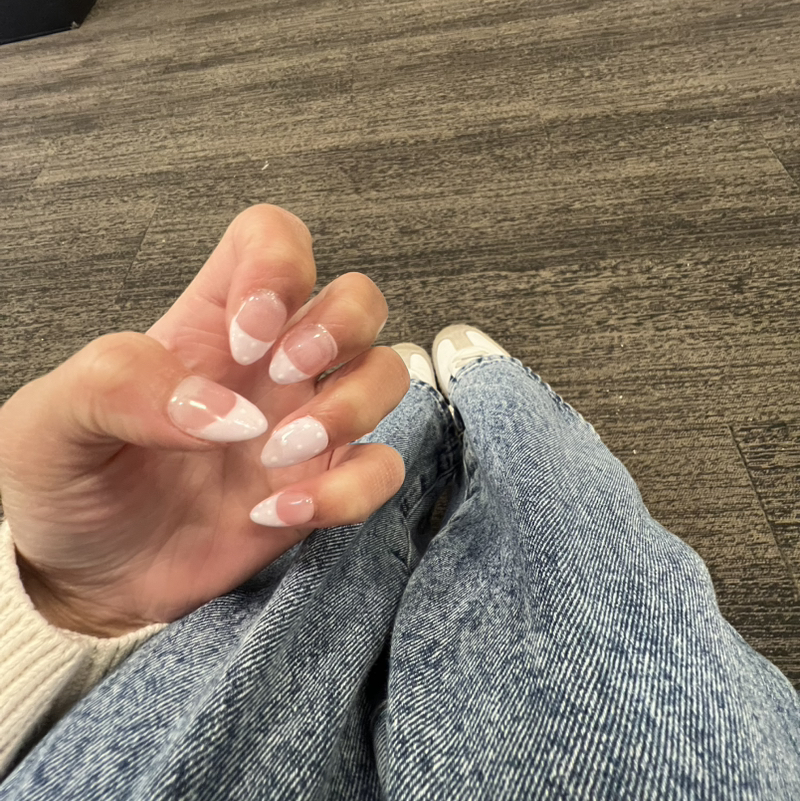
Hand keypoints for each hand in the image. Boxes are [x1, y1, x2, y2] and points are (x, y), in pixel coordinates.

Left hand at [0, 205, 408, 636]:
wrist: (91, 578)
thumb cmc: (69, 482)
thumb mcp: (51, 419)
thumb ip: (122, 386)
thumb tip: (229, 415)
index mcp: (211, 322)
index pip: (274, 238)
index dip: (278, 267)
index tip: (245, 336)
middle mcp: (272, 363)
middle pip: (359, 299)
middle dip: (340, 328)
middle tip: (279, 376)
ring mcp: (305, 423)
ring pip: (386, 375)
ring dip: (350, 408)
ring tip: (277, 455)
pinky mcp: (322, 484)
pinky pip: (381, 468)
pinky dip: (348, 491)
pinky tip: (277, 514)